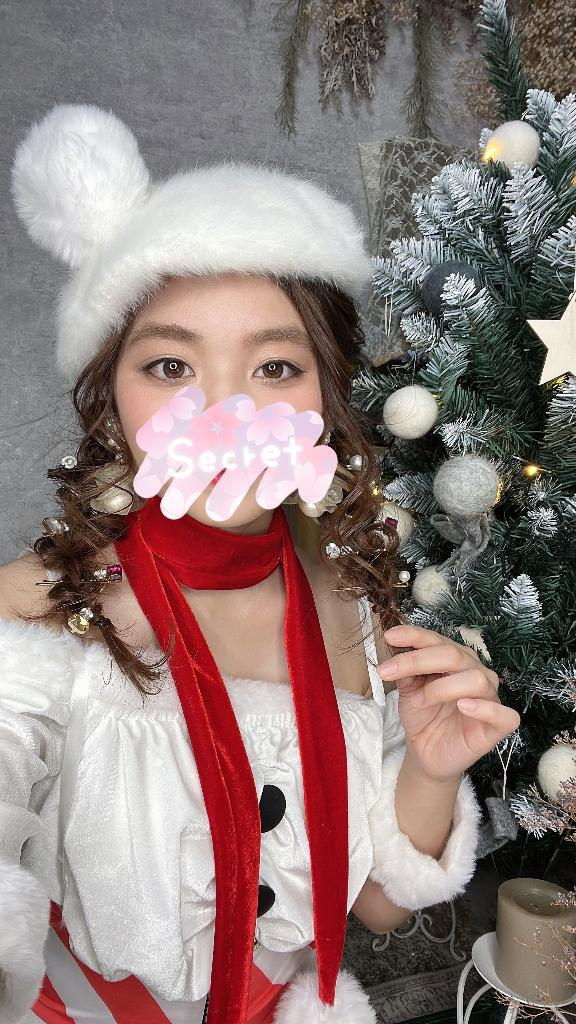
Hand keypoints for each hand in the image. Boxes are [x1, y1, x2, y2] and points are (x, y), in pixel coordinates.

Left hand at [378, 624, 520, 782]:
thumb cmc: (423, 716)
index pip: (437, 640)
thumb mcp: (408, 689)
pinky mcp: (499, 725)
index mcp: (456, 658)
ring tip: (419, 701)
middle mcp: (475, 672)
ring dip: (441, 688)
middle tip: (387, 672)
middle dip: (418, 660)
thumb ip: (406, 669)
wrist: (426, 752)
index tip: (389, 637)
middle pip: (453, 655)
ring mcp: (489, 697)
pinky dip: (484, 708)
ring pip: (476, 679)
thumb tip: (394, 646)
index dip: (414, 636)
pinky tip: (463, 706)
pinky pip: (504, 714)